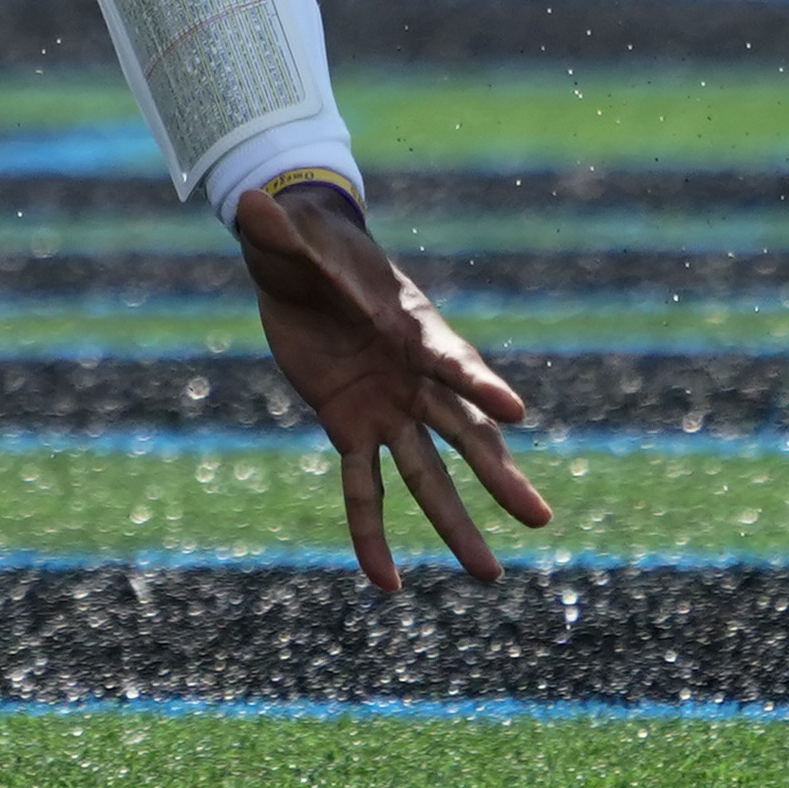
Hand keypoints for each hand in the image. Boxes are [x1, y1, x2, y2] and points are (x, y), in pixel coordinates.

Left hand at [235, 182, 549, 589]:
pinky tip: (387, 584)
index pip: (452, 360)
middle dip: (499, 474)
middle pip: (463, 432)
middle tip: (539, 518)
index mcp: (412, 327)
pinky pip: (362, 489)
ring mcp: (387, 408)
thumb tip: (249, 203)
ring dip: (456, 524)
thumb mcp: (288, 239)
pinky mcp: (349, 427)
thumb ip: (277, 232)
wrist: (296, 264)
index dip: (481, 383)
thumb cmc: (304, 246)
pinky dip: (370, 533)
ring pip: (427, 474)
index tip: (515, 411)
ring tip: (489, 574)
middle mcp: (413, 377)